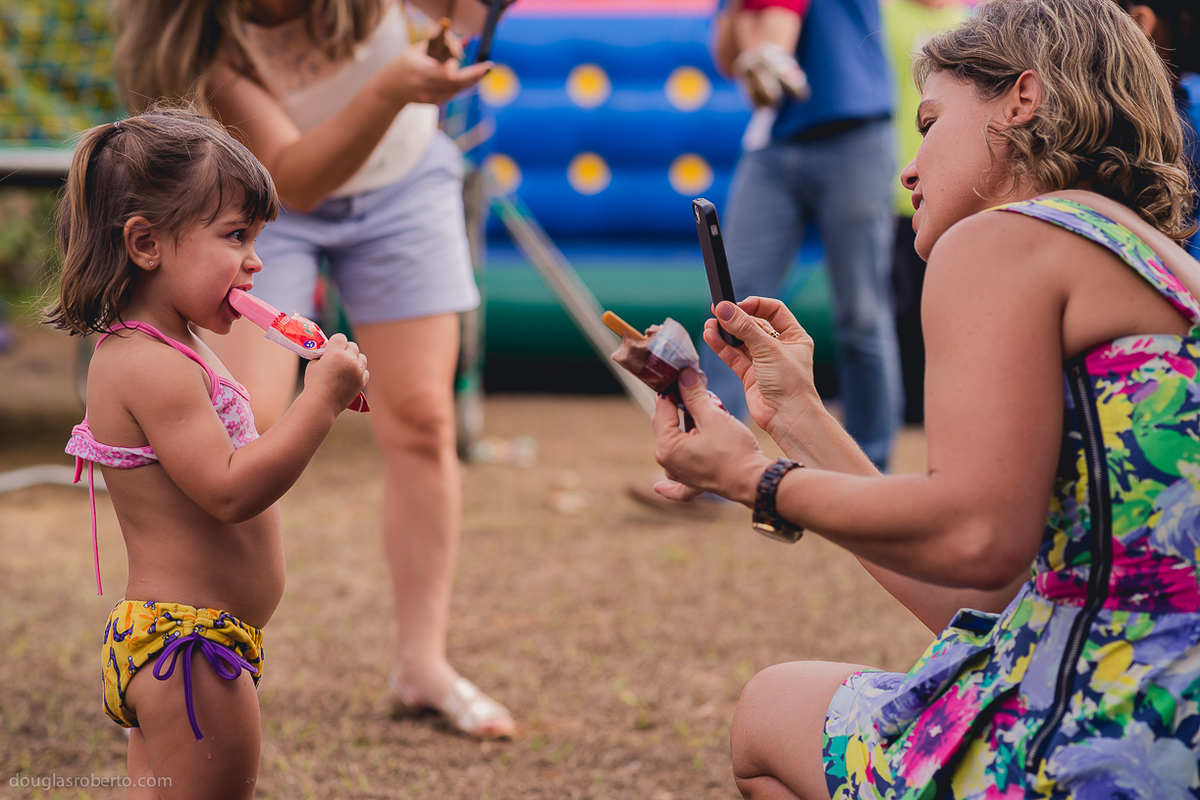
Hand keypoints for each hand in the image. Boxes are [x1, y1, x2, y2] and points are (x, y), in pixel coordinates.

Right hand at [303, 334, 368, 413]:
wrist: (322, 404)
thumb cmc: (314, 384)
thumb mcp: (313, 364)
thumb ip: (322, 356)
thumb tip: (327, 352)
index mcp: (335, 353)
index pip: (340, 338)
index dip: (336, 341)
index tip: (332, 346)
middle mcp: (349, 360)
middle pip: (353, 346)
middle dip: (346, 349)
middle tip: (339, 356)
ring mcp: (358, 371)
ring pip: (362, 357)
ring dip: (355, 359)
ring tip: (347, 365)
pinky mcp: (362, 381)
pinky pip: (365, 371)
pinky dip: (360, 371)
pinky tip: (352, 375)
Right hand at [372, 41, 491, 107]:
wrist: (391, 90)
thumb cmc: (406, 64)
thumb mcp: (420, 48)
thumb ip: (441, 43)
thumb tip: (464, 40)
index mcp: (421, 71)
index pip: (451, 74)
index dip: (471, 73)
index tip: (486, 66)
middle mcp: (426, 87)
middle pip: (458, 84)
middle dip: (474, 75)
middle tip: (486, 67)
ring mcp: (431, 98)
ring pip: (457, 88)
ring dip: (466, 77)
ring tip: (460, 67)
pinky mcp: (434, 103)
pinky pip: (453, 92)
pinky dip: (458, 83)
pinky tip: (454, 75)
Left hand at [651, 368, 771, 505]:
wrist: (755, 481)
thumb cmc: (734, 451)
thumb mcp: (712, 417)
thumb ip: (694, 395)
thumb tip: (683, 375)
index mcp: (667, 446)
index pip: (662, 407)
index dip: (673, 388)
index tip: (683, 375)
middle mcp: (668, 463)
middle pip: (668, 425)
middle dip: (682, 407)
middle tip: (699, 391)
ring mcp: (680, 475)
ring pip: (676, 443)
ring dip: (687, 428)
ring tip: (707, 413)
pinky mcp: (694, 483)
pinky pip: (678, 483)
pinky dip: (670, 484)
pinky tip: (658, 486)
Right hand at [703, 297, 819, 438]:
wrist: (787, 417)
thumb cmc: (790, 384)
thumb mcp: (768, 349)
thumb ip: (744, 328)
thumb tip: (724, 309)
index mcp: (794, 337)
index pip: (774, 311)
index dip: (756, 305)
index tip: (739, 305)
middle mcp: (779, 347)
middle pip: (754, 325)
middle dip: (736, 318)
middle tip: (718, 311)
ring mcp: (763, 362)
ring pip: (741, 341)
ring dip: (726, 332)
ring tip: (710, 324)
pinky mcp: (749, 375)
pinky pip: (733, 356)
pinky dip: (722, 347)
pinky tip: (711, 336)